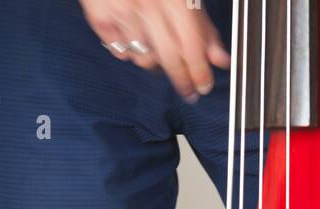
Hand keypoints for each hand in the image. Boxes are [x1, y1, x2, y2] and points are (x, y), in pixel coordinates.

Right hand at [81, 0, 230, 101]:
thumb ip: (203, 25)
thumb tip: (220, 58)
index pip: (191, 47)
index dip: (200, 73)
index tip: (204, 86)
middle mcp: (146, 4)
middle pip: (168, 59)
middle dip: (181, 81)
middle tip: (188, 89)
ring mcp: (120, 11)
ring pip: (144, 59)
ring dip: (156, 62)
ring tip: (160, 51)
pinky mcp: (99, 16)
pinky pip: (120, 52)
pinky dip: (130, 52)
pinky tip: (136, 38)